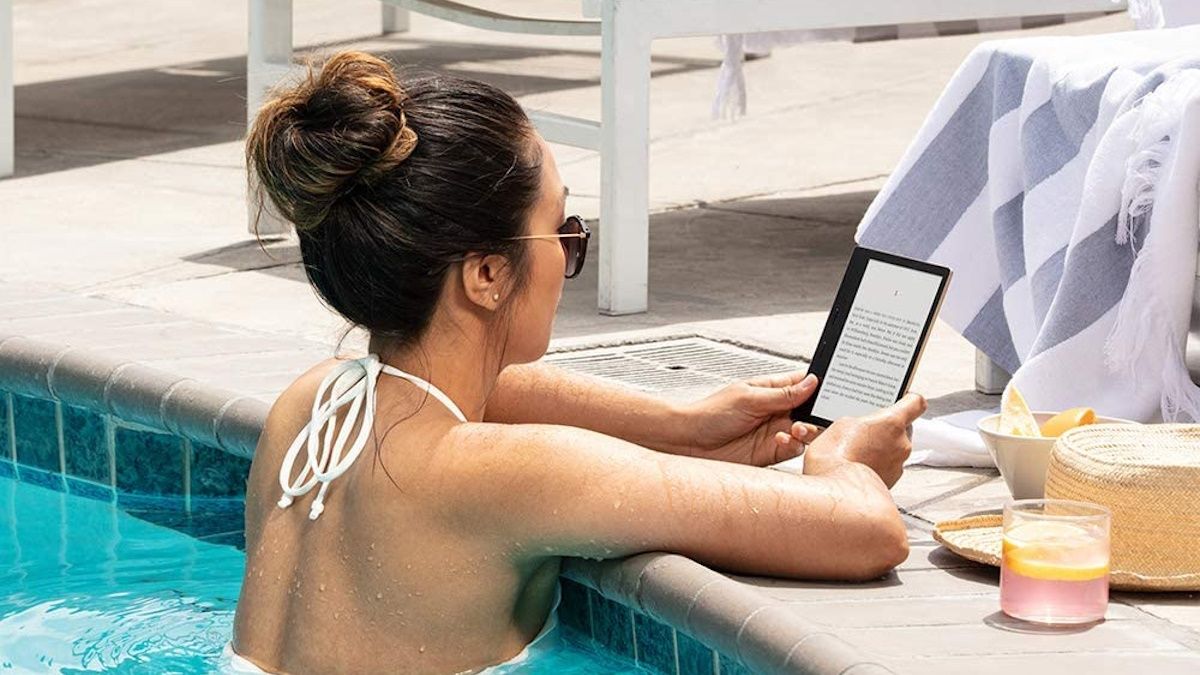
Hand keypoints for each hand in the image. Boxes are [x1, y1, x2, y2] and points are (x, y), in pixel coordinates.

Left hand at [679, 371, 823, 466]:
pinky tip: (782, 439)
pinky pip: (794, 448)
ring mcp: (775, 431)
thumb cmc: (710, 413)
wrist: (689, 442)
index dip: (820, 386)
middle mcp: (776, 410)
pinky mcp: (771, 451)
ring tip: (796, 428)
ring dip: (807, 430)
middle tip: (815, 415)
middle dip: (817, 412)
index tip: (832, 391)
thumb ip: (782, 394)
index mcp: (771, 390)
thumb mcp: (749, 397)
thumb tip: (812, 382)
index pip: (803, 383)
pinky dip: (793, 444)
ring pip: (806, 431)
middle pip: (810, 410)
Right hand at [802, 393, 925, 487]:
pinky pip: (887, 467)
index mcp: (892, 422)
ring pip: (893, 450)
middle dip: (885, 429)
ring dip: (880, 449)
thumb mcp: (841, 424)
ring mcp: (898, 465)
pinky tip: (857, 466)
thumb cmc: (835, 457)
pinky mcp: (891, 483)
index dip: (908, 399)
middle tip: (864, 429)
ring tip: (855, 451)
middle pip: (902, 429)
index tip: (902, 398)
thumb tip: (863, 426)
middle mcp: (902, 444)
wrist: (835, 493)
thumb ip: (861, 421)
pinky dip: (876, 465)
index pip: (915, 403)